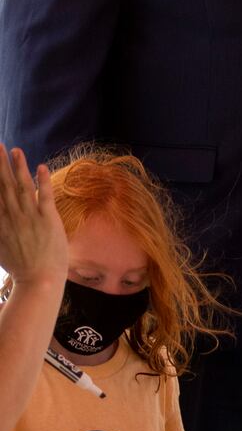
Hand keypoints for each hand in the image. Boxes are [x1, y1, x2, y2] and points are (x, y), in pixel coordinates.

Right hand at [0, 146, 66, 286]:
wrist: (38, 281)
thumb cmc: (23, 267)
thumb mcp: (1, 247)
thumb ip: (0, 231)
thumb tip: (1, 217)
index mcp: (0, 223)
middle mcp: (11, 217)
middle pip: (3, 185)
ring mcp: (29, 217)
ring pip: (22, 186)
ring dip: (18, 167)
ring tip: (15, 150)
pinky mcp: (47, 220)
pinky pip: (44, 196)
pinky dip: (42, 181)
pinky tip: (40, 166)